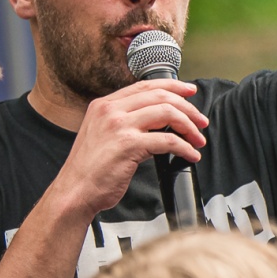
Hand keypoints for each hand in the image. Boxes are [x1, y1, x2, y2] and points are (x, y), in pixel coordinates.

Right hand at [52, 79, 206, 217]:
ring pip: (167, 113)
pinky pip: (167, 140)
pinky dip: (185, 147)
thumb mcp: (102, 134)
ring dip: (189, 127)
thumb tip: (158, 120)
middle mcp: (110, 110)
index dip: (173, 86)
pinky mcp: (128, 145)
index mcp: (104, 105)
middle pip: (161, 96)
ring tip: (198, 140)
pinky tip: (190, 155)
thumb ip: (124, 121)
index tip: (190, 91)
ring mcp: (119, 126)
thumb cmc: (90, 169)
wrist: (74, 192)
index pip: (145, 86)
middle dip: (188, 108)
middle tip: (201, 121)